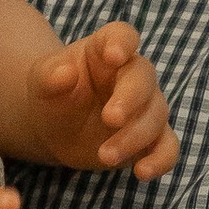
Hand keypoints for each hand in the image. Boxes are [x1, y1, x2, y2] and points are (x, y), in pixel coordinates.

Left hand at [25, 21, 178, 178]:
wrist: (56, 126)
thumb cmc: (53, 94)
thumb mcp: (41, 82)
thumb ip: (50, 75)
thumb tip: (64, 73)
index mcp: (105, 50)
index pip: (122, 36)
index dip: (122, 43)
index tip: (114, 55)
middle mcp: (132, 74)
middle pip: (144, 78)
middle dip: (130, 99)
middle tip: (110, 119)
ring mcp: (145, 107)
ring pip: (155, 116)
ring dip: (134, 137)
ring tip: (105, 156)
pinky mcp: (150, 138)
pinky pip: (167, 147)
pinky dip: (161, 160)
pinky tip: (142, 172)